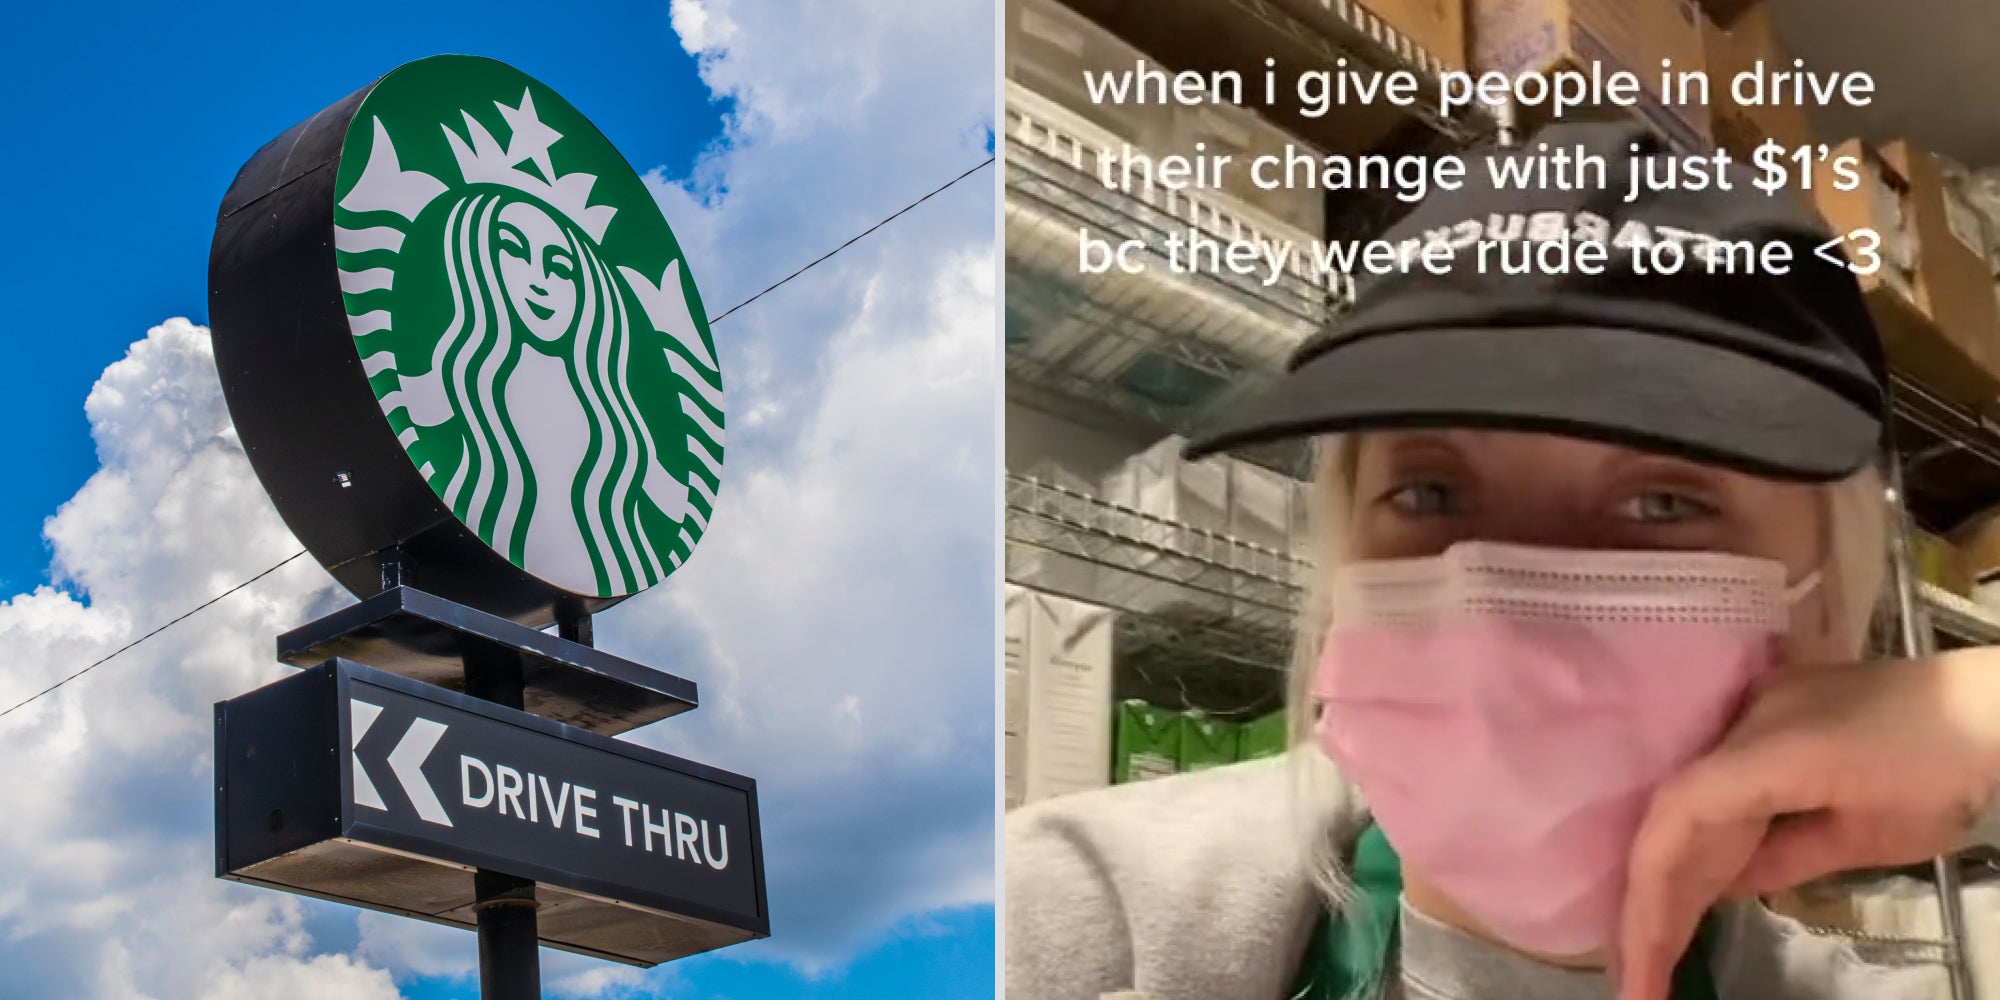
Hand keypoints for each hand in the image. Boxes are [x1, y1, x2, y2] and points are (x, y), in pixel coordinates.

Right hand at [1615, 648, 1999, 999]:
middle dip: (1653, 898)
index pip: (1683, 812)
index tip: (1642, 959)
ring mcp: (1754, 719)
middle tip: (1639, 977)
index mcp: (1772, 748)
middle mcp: (1746, 725)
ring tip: (1657, 950)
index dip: (1651, 887)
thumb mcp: (1878, 834)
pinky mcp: (1770, 726)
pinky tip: (1692, 892)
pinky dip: (1706, 842)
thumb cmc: (1944, 767)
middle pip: (1677, 816)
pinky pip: (1721, 790)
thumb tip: (1722, 885)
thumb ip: (1788, 858)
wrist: (1987, 704)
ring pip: (1694, 807)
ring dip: (1675, 876)